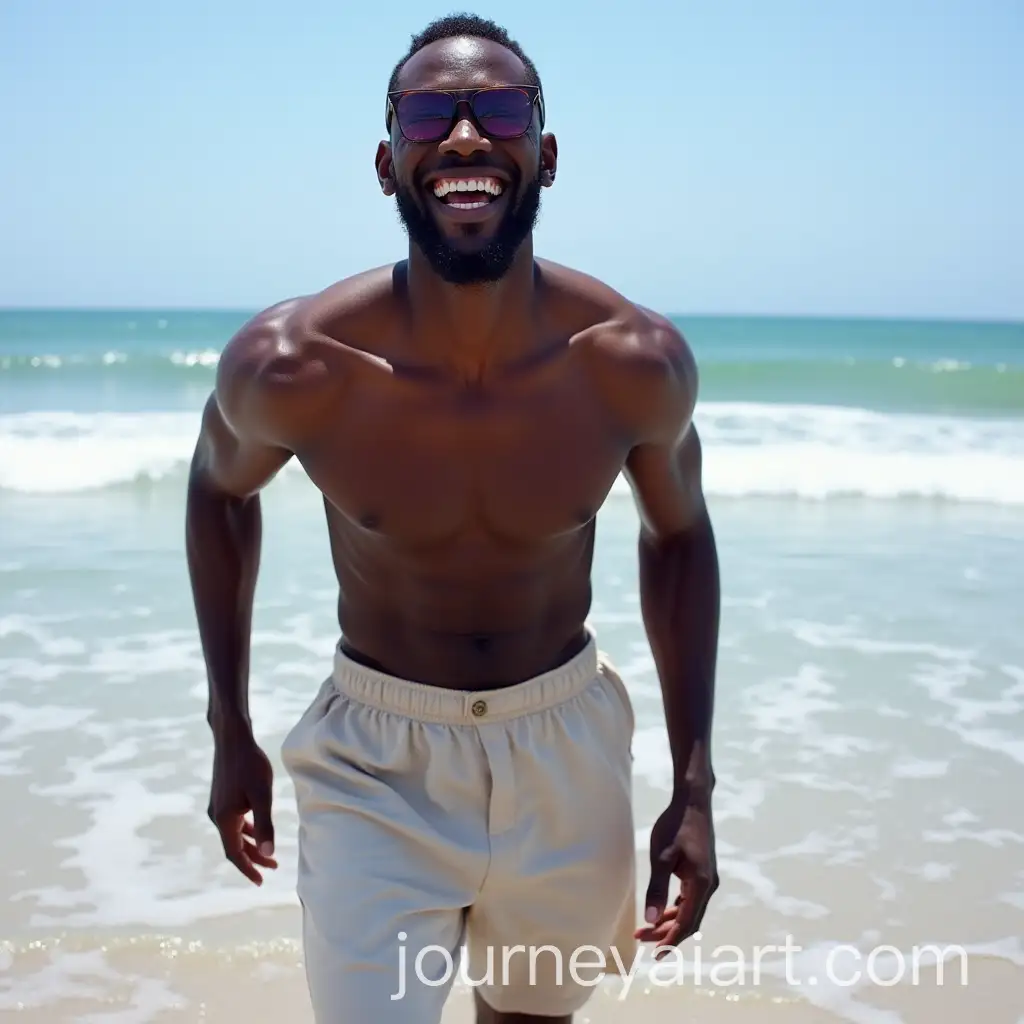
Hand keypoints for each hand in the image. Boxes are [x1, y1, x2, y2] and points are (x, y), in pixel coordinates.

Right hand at [208, 727, 277, 884]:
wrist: (232, 738)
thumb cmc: (250, 765)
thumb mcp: (262, 795)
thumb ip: (265, 825)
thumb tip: (269, 853)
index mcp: (225, 819)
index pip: (235, 854)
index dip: (248, 869)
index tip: (261, 881)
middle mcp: (217, 816)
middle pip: (235, 846)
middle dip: (253, 859)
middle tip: (273, 867)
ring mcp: (218, 806)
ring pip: (235, 833)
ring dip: (251, 844)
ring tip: (270, 853)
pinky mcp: (223, 796)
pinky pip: (234, 821)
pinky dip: (247, 829)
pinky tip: (258, 828)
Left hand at [636, 792, 717, 954]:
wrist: (693, 802)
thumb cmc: (675, 826)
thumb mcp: (661, 857)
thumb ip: (656, 888)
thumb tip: (650, 919)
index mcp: (701, 885)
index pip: (686, 924)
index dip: (670, 941)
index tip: (655, 955)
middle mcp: (709, 886)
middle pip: (689, 921)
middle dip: (666, 933)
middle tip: (641, 939)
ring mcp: (708, 878)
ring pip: (690, 910)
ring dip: (670, 921)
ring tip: (647, 928)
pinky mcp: (703, 871)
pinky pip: (691, 899)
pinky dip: (677, 908)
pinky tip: (662, 909)